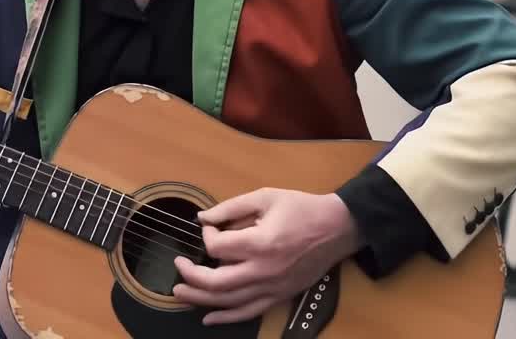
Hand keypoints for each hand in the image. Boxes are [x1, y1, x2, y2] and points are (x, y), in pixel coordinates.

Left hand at [172, 188, 361, 325]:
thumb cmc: (301, 209)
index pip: (218, 247)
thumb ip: (231, 207)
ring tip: (180, 292)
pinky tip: (208, 318)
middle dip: (190, 275)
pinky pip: (249, 312)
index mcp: (260, 242)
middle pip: (216, 282)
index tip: (210, 227)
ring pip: (228, 301)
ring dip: (200, 299)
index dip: (207, 236)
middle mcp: (264, 270)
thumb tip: (203, 219)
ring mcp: (272, 287)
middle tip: (178, 266)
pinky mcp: (280, 296)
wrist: (337, 228)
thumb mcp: (265, 197)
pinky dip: (226, 318)